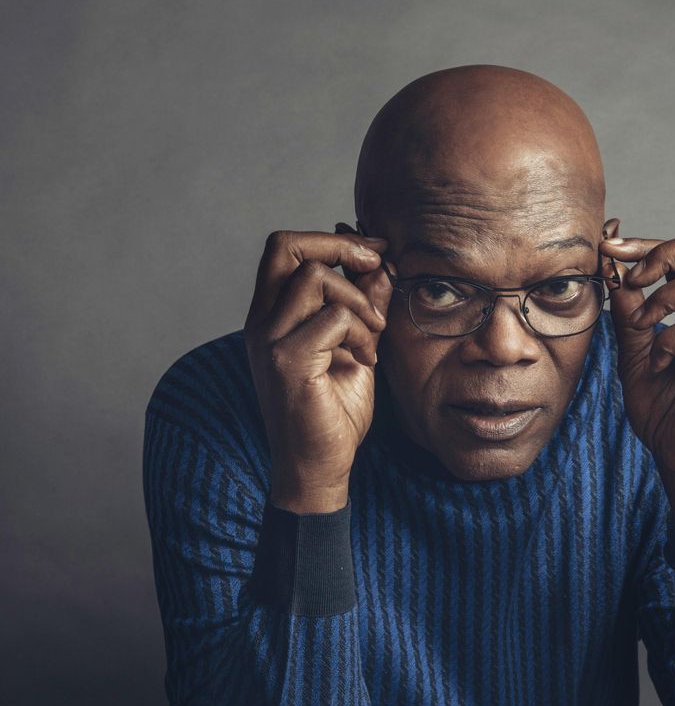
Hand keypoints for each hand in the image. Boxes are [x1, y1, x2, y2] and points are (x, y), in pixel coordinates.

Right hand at [243, 229, 392, 511]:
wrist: (317, 466)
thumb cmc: (333, 412)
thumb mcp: (356, 347)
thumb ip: (364, 305)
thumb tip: (382, 264)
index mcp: (271, 315)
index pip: (285, 248)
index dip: (332, 239)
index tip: (374, 252)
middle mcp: (262, 322)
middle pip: (287, 245)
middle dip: (340, 245)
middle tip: (375, 267)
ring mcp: (269, 340)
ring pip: (315, 276)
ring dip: (358, 299)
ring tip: (372, 334)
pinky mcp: (287, 361)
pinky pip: (333, 317)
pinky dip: (360, 331)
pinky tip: (365, 359)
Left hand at [598, 218, 674, 493]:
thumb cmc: (664, 412)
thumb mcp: (635, 353)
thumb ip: (630, 314)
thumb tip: (614, 272)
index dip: (653, 243)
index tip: (611, 249)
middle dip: (668, 251)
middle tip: (633, 278)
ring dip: (665, 296)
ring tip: (641, 325)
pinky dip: (669, 338)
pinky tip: (658, 361)